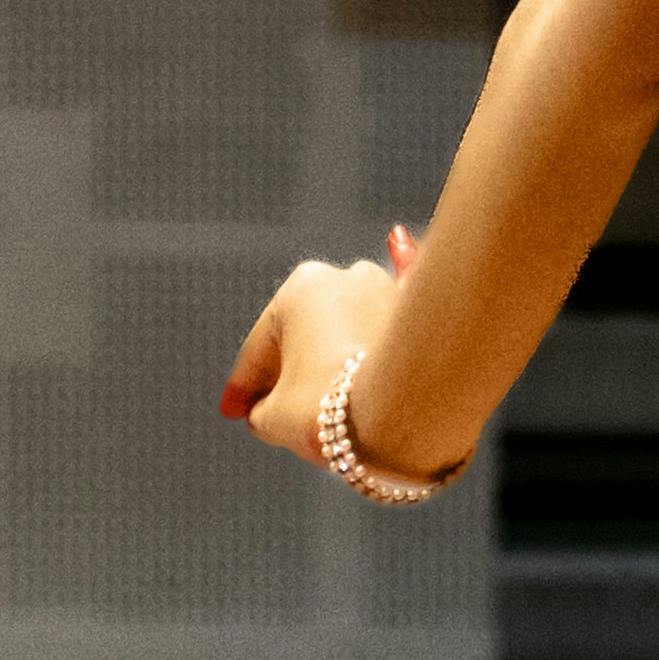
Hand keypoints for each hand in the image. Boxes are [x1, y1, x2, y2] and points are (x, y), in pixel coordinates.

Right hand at [221, 225, 429, 477]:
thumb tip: (267, 412)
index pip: (261, 347)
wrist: (405, 412)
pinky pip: (405, 294)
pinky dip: (402, 274)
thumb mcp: (273, 420)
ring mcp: (388, 289)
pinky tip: (399, 239)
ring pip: (351, 328)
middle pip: (307, 334)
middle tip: (274, 411)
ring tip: (326, 397)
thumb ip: (262, 411)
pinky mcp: (424, 310)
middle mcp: (346, 276)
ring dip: (336, 354)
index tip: (234, 412)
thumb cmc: (333, 410)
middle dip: (292, 371)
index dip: (244, 387)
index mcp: (298, 289)